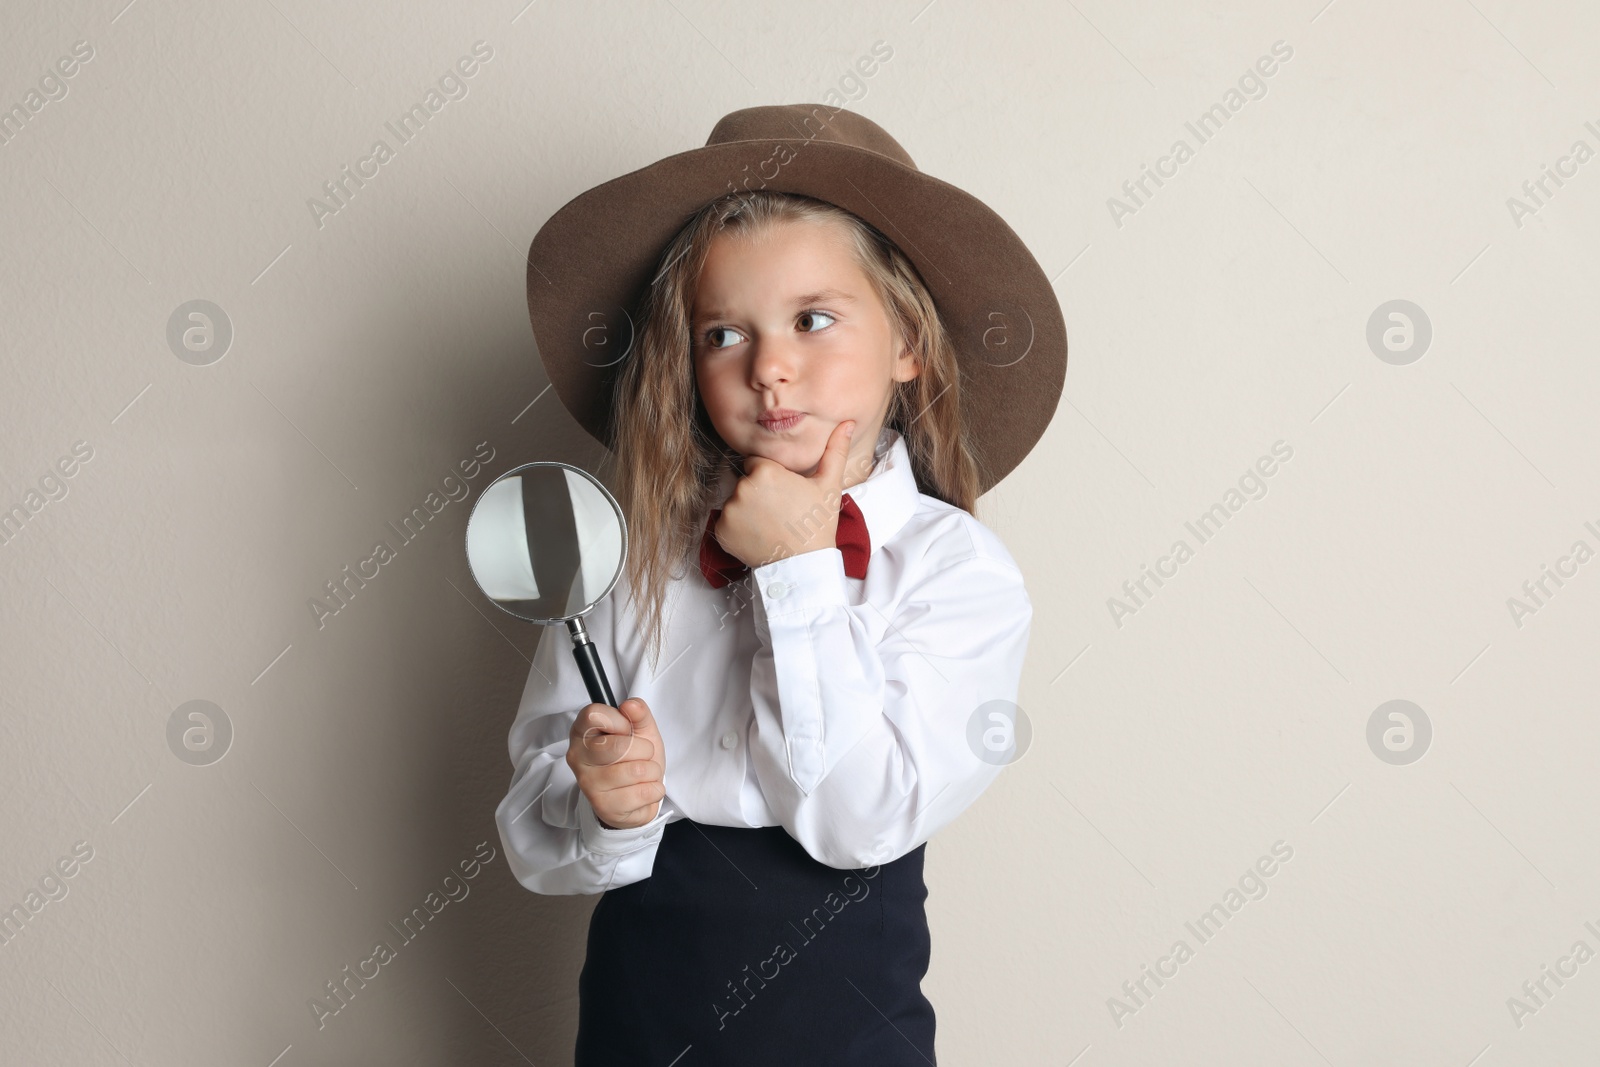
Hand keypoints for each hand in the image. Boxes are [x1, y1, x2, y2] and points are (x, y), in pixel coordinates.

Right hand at [566, 697, 666, 829]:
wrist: (635, 797)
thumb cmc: (635, 759)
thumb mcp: (641, 731)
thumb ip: (638, 714)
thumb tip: (631, 705)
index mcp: (582, 732)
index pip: (594, 714)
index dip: (620, 721)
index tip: (626, 730)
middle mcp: (578, 756)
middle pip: (619, 746)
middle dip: (644, 749)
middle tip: (642, 754)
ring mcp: (588, 783)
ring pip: (635, 771)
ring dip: (652, 771)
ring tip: (645, 773)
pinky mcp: (602, 806)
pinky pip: (642, 793)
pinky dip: (654, 789)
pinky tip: (645, 789)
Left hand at [712, 419, 862, 567]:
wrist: (804, 566)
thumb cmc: (818, 525)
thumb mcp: (829, 486)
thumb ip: (834, 451)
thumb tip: (847, 423)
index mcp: (765, 471)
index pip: (756, 463)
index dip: (770, 477)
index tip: (784, 494)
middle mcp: (742, 488)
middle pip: (745, 481)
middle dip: (758, 492)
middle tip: (779, 511)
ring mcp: (729, 511)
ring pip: (735, 501)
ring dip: (747, 509)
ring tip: (769, 524)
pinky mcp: (721, 531)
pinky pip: (725, 522)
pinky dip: (737, 528)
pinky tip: (757, 536)